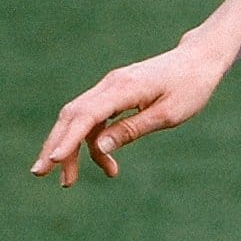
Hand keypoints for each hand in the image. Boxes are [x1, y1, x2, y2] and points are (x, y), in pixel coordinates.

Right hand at [30, 37, 230, 185]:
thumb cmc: (190, 87)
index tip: (53, 160)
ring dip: (71, 149)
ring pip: (79, 119)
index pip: (85, 116)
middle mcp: (109, 85)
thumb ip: (132, 130)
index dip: (66, 139)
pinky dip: (92, 142)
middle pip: (72, 117)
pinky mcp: (114, 94)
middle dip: (54, 146)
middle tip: (41, 175)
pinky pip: (94, 119)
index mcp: (123, 89)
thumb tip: (101, 147)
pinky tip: (106, 164)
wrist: (198, 60)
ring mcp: (109, 88)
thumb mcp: (168, 114)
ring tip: (69, 180)